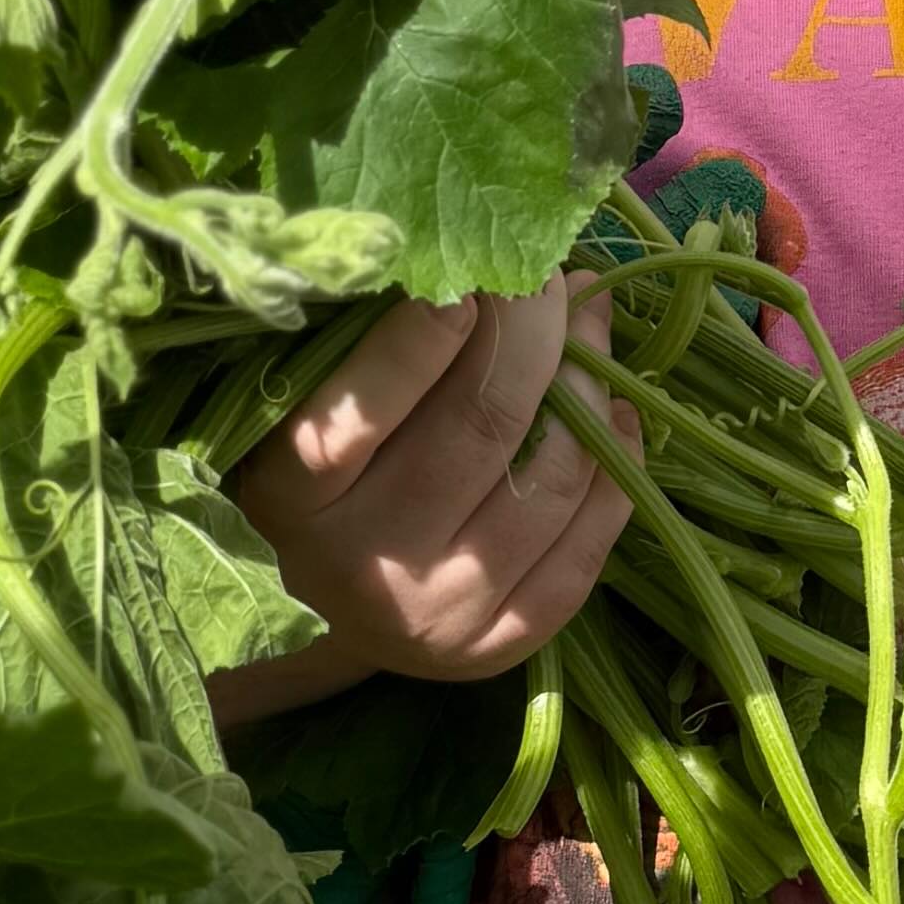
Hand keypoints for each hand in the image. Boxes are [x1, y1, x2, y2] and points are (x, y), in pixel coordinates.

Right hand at [219, 282, 634, 711]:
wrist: (342, 605)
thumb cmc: (328, 473)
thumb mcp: (313, 404)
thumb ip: (370, 338)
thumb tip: (490, 257)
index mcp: (288, 498)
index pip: (353, 417)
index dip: (419, 338)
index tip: (469, 275)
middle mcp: (359, 567)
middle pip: (479, 426)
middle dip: (531, 331)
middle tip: (548, 277)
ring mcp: (438, 614)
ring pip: (548, 478)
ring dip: (586, 388)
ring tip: (587, 332)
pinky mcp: (500, 645)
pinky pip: (586, 544)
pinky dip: (614, 466)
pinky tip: (614, 414)